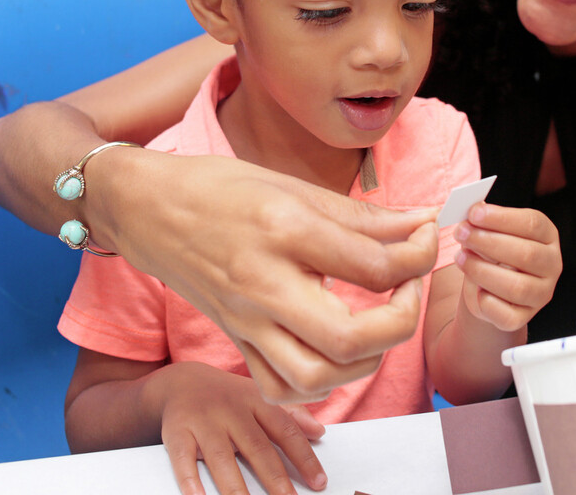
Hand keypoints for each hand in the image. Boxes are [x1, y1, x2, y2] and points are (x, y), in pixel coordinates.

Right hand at [95, 151, 438, 402]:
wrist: (148, 209)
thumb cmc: (219, 189)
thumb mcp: (295, 186)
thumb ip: (363, 215)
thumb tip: (422, 223)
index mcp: (284, 231)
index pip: (374, 266)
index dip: (420, 255)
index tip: (427, 238)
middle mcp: (264, 284)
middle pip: (349, 337)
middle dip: (400, 321)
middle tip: (408, 290)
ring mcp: (246, 321)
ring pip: (316, 377)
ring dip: (365, 360)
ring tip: (378, 324)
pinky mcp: (235, 341)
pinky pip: (280, 388)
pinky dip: (318, 384)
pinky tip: (335, 353)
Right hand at [150, 362, 326, 494]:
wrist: (180, 381)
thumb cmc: (228, 397)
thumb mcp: (260, 397)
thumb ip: (291, 414)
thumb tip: (319, 432)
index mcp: (257, 401)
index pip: (286, 430)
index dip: (304, 457)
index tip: (319, 482)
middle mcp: (231, 410)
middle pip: (256, 448)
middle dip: (275, 479)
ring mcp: (203, 422)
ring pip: (222, 459)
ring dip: (236, 489)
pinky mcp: (177, 433)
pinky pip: (183, 461)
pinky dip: (190, 482)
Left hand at [454, 204, 560, 331]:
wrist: (486, 288)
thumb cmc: (490, 253)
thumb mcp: (490, 231)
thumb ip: (483, 221)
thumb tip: (471, 212)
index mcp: (547, 237)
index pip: (532, 224)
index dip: (502, 218)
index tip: (474, 213)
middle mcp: (551, 265)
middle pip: (526, 254)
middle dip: (488, 242)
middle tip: (461, 233)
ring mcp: (541, 294)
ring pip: (517, 286)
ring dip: (482, 270)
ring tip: (460, 258)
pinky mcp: (524, 318)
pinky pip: (506, 315)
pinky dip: (486, 302)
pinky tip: (475, 289)